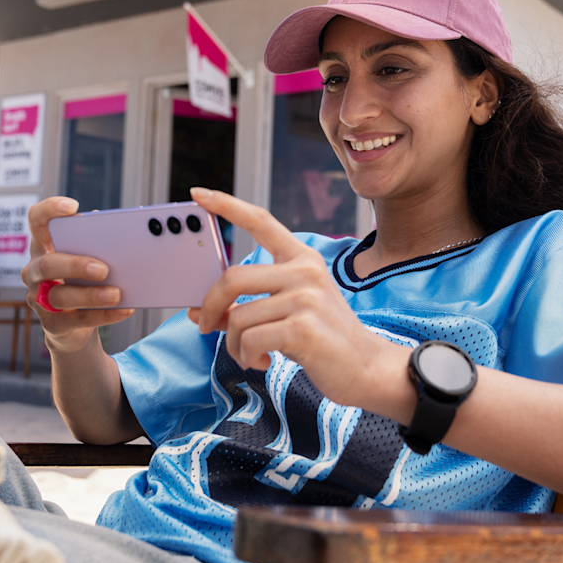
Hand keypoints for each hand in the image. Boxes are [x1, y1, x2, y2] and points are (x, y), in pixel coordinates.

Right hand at [21, 197, 133, 353]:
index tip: (73, 206)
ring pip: (61, 296)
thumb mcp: (88, 259)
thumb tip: (130, 233)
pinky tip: (125, 309)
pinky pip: (78, 320)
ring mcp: (39, 299)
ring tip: (117, 294)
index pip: (36, 220)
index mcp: (44, 246)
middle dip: (76, 265)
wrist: (75, 325)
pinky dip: (104, 315)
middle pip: (47, 265)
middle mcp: (35, 271)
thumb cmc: (83, 281)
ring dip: (91, 295)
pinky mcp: (52, 325)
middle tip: (104, 269)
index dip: (49, 210)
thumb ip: (98, 245)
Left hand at [187, 188, 403, 410]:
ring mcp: (306, 298)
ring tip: (250, 354)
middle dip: (209, 306)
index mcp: (302, 258)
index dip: (227, 206)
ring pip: (238, 317)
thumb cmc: (321, 337)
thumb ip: (246, 305)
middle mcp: (305, 271)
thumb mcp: (286, 311)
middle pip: (233, 278)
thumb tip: (196, 313)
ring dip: (234, 344)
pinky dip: (246, 356)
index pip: (260, 221)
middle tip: (205, 326)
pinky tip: (263, 361)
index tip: (198, 194)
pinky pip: (250, 340)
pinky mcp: (303, 329)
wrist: (365, 367)